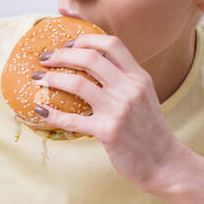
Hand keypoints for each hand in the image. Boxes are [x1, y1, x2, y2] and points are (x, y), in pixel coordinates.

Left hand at [34, 33, 186, 192]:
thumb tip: (91, 66)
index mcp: (139, 77)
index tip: (68, 43)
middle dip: (61, 54)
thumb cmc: (150, 130)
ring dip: (51, 79)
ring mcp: (119, 110)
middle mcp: (130, 89)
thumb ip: (123, 80)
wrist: (165, 163)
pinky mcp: (108, 132)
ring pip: (77, 84)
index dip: (86, 39)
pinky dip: (51, 114)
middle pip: (90, 58)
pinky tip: (39, 109)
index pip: (111, 44)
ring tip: (37, 79)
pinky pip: (71, 120)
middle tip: (44, 58)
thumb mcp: (144, 97)